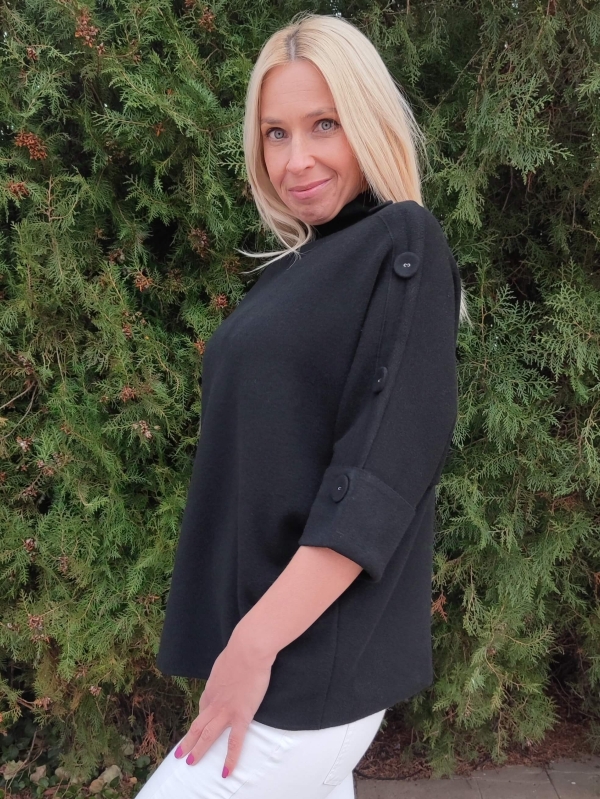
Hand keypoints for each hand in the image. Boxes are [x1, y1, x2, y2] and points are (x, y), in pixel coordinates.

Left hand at [173, 630, 275, 778]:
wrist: (248, 650)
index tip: (198, 727)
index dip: (200, 719)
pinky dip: (230, 759)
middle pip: (198, 724)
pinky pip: (235, 742)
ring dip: (198, 750)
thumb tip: (231, 668)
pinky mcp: (241, 716)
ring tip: (191, 763)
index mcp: (212, 687)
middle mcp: (214, 701)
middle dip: (188, 740)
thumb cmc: (241, 650)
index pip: (204, 707)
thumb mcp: (227, 660)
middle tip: (180, 754)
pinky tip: (226, 771)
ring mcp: (226, 710)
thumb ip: (227, 670)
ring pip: (208, 735)